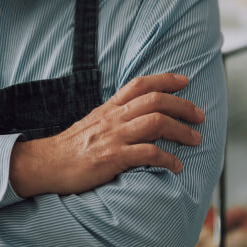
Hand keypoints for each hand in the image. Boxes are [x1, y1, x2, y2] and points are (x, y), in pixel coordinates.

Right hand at [10, 73, 203, 197]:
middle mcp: (114, 117)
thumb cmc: (71, 147)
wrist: (46, 164)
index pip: (141, 84)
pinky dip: (167, 159)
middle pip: (156, 101)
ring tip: (195, 140)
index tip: (185, 81)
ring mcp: (114, 136)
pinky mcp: (113, 158)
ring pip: (156, 123)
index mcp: (110, 107)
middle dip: (183, 106)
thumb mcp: (93, 123)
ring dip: (181, 131)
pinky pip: (147, 154)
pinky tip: (176, 166)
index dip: (166, 79)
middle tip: (200, 116)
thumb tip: (137, 115)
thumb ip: (114, 116)